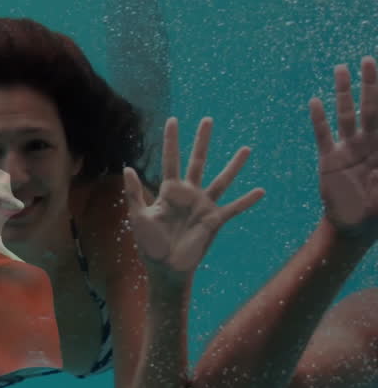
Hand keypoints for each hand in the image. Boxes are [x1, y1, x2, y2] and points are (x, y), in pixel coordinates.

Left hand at [123, 117, 264, 284]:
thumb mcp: (137, 218)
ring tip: (245, 149)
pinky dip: (246, 201)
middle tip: (208, 120)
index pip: (170, 160)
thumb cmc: (149, 244)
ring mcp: (203, 206)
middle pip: (197, 162)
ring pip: (221, 180)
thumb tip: (127, 168)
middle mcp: (188, 194)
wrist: (164, 268)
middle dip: (202, 142)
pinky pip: (233, 208)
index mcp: (168, 192)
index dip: (171, 141)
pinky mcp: (214, 221)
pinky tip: (261, 191)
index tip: (173, 120)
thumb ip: (134, 194)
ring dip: (233, 166)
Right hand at [312, 56, 377, 239]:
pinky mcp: (328, 160)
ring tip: (340, 70)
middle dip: (370, 84)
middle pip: (369, 107)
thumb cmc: (376, 212)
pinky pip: (323, 136)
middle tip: (368, 60)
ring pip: (345, 115)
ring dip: (343, 93)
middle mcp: (368, 143)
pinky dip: (319, 119)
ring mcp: (347, 149)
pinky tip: (315, 102)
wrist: (353, 226)